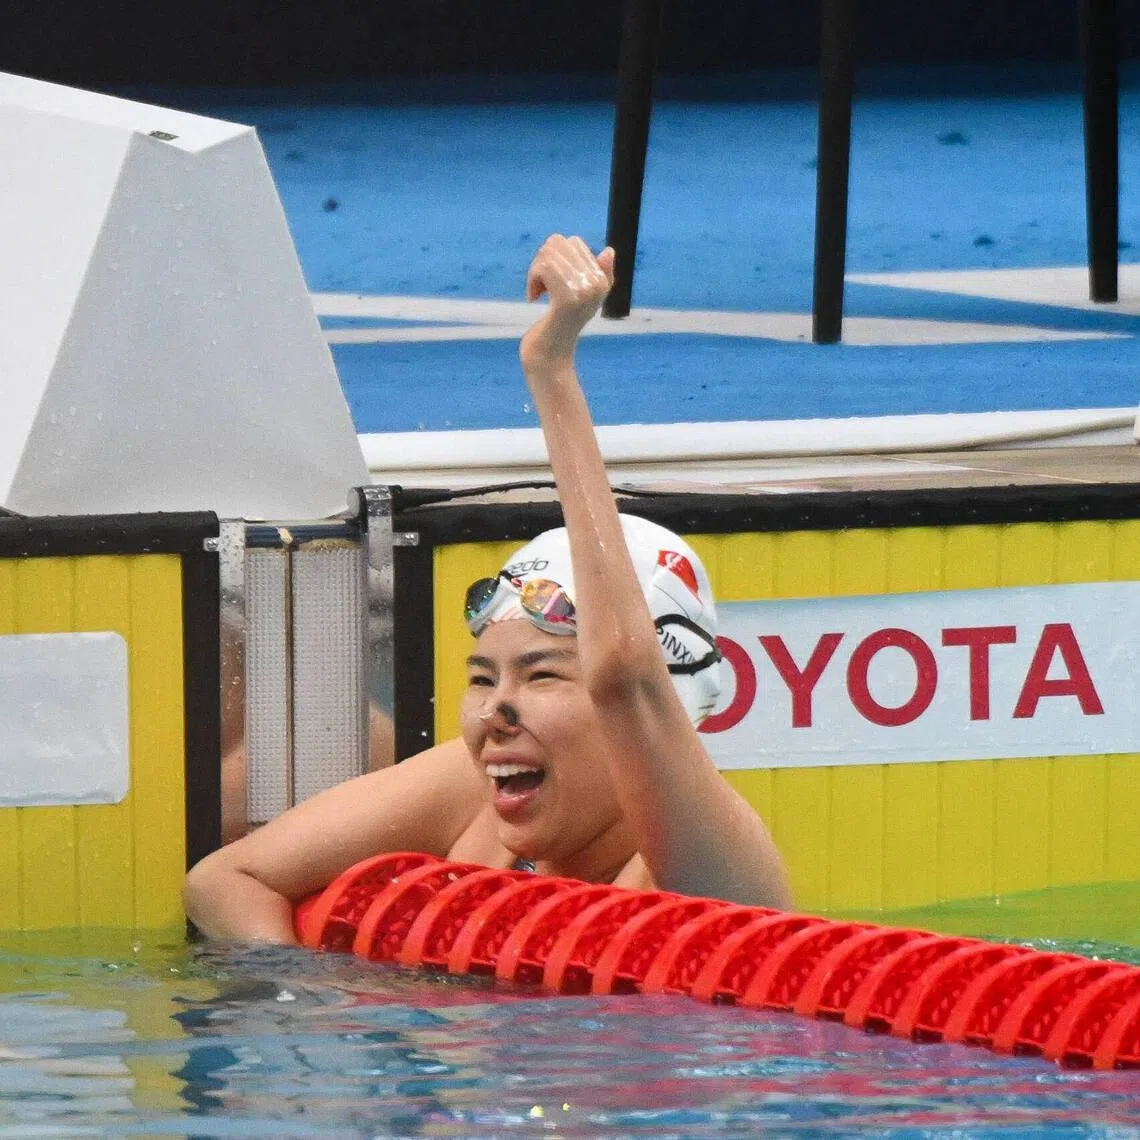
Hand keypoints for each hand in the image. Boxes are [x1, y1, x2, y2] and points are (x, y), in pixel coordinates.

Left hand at [520, 235, 615, 370]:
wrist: (550, 356)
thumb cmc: (560, 325)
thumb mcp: (580, 296)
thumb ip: (594, 273)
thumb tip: (609, 251)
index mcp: (602, 280)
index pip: (573, 241)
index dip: (554, 256)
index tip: (550, 281)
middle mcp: (598, 284)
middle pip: (558, 243)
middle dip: (542, 261)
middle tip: (540, 287)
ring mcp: (584, 291)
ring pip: (548, 254)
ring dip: (535, 272)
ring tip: (537, 292)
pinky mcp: (567, 299)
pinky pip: (543, 268)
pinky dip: (532, 280)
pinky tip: (533, 297)